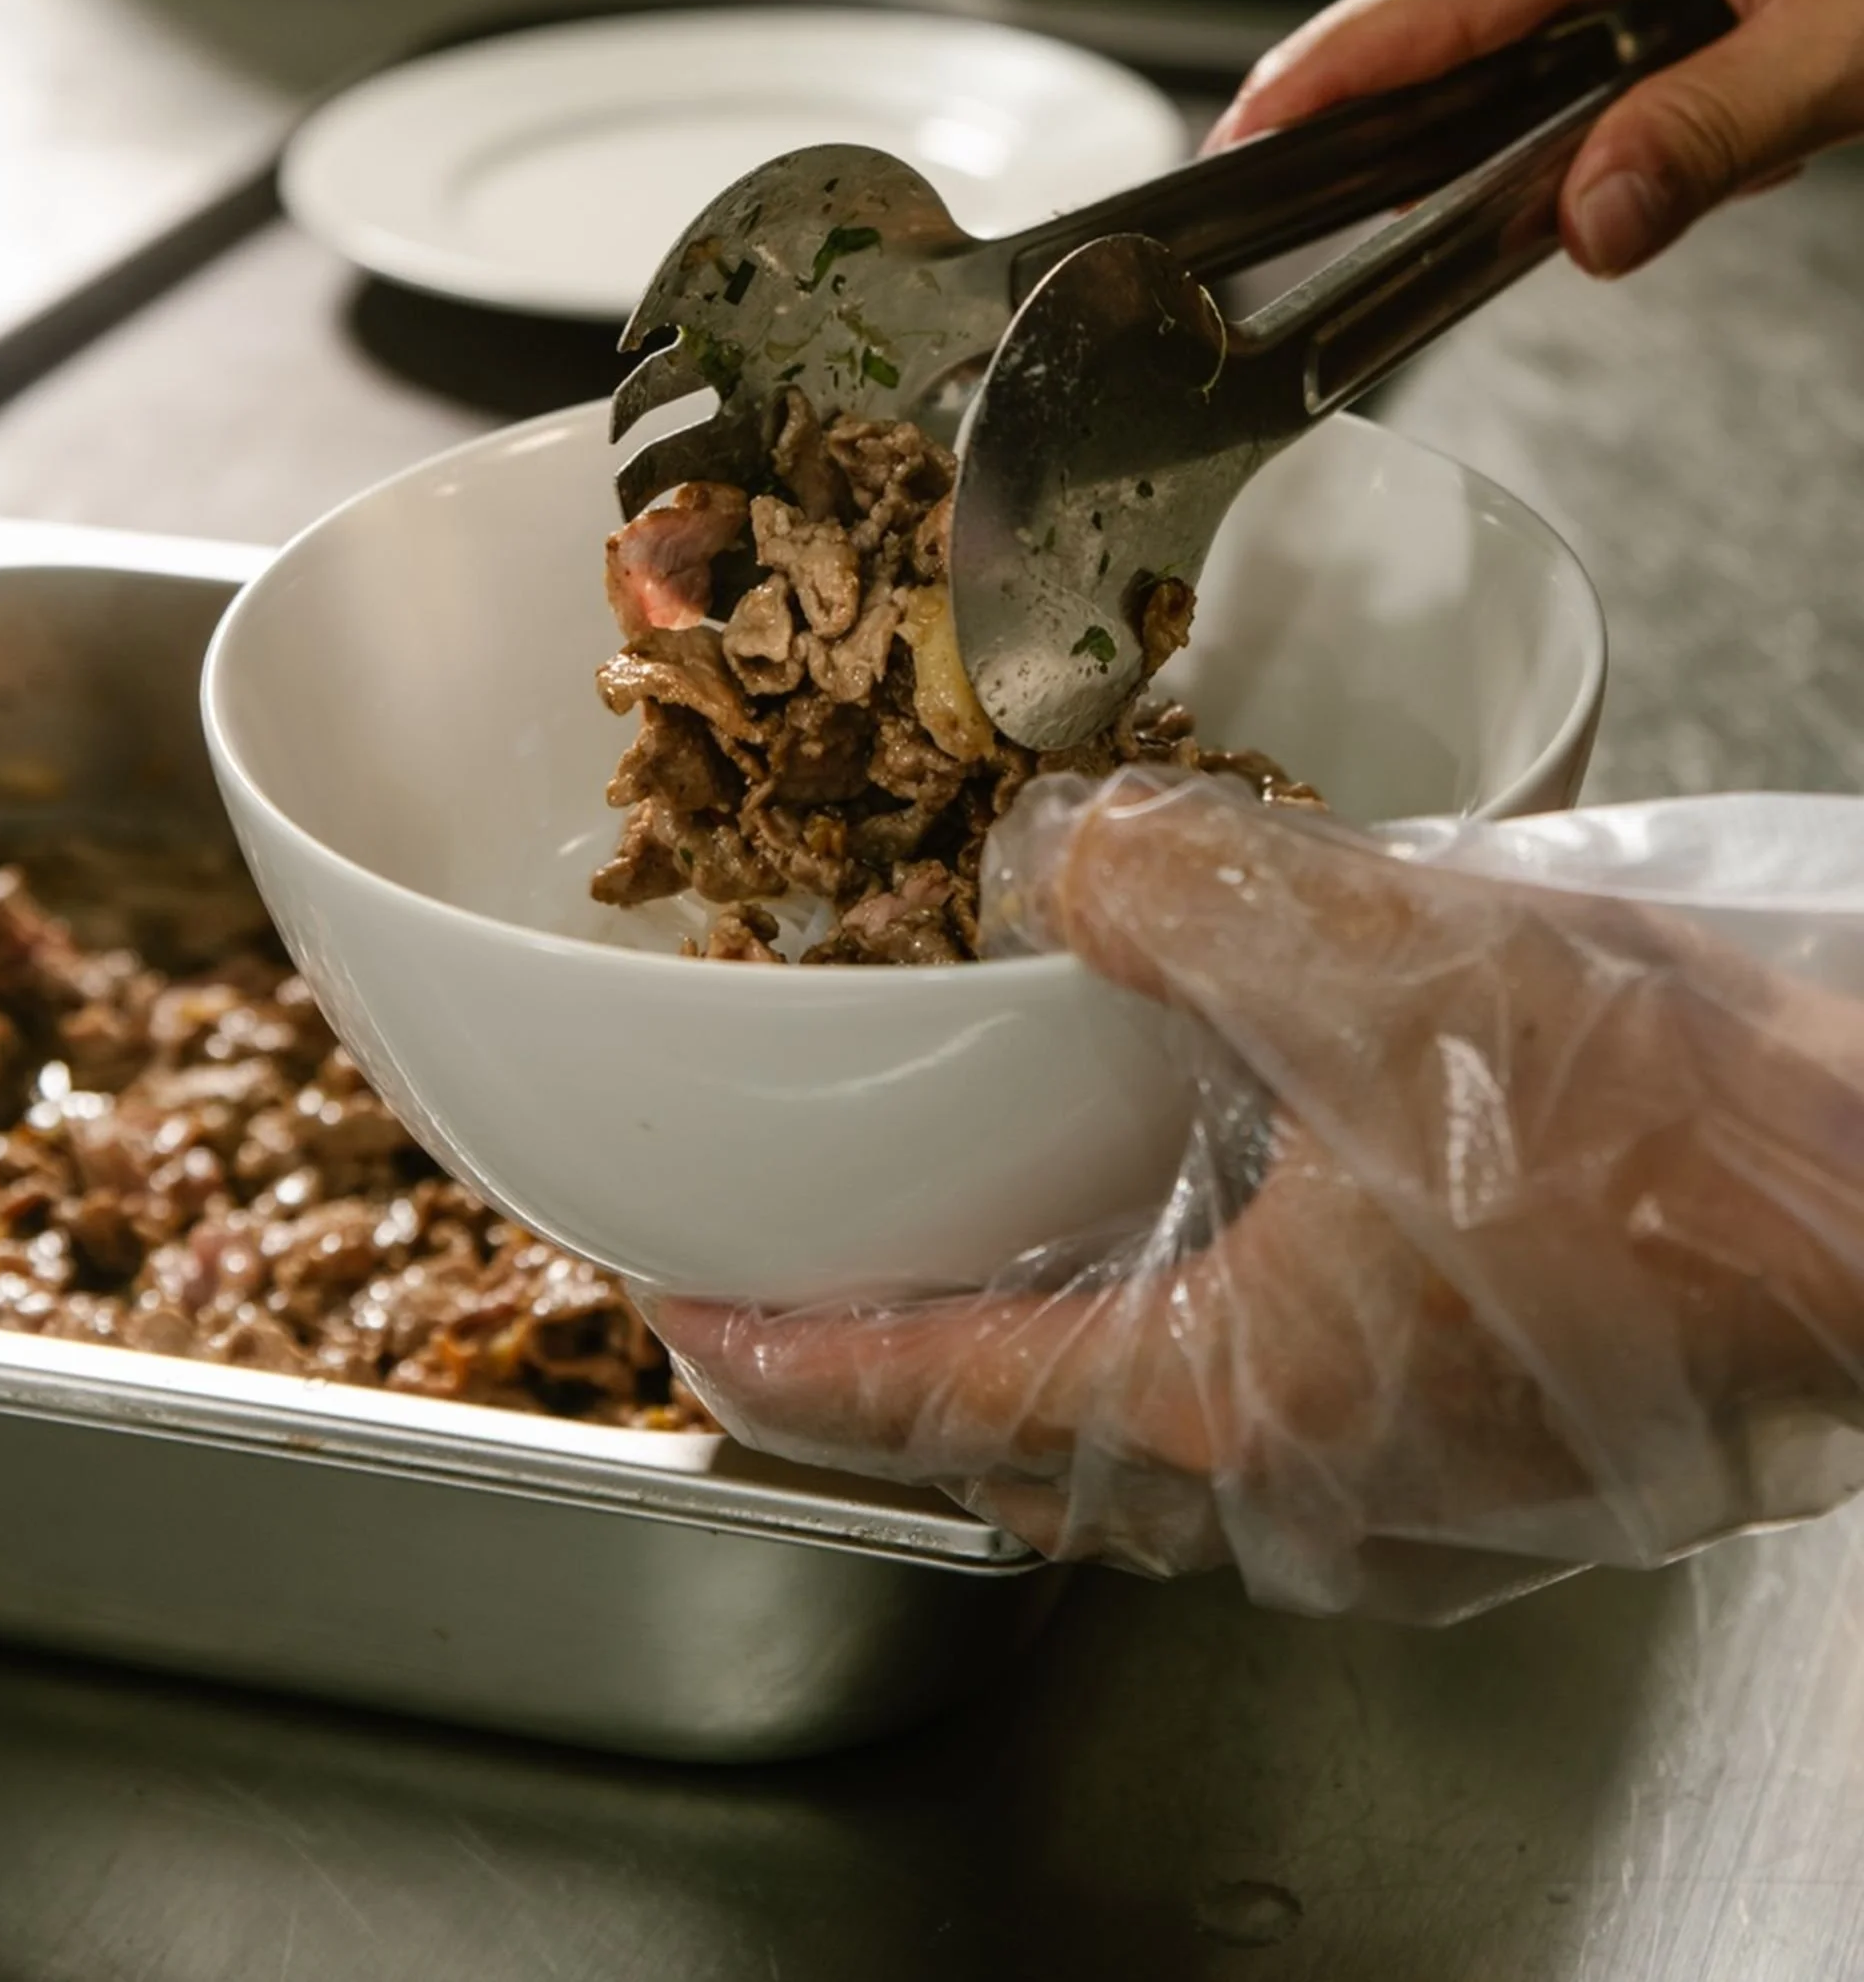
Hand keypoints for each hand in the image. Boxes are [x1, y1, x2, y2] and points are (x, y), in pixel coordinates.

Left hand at [654, 773, 1863, 1618]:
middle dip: (911, 1344)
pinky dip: (1211, 1295)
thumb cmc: (1683, 1140)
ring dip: (1066, 1316)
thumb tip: (1059, 864)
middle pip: (1037, 1435)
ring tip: (990, 1197)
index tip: (673, 1308)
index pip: (928, 1401)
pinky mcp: (1511, 1434)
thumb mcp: (1382, 957)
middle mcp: (1316, 1491)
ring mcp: (1421, 1485)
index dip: (777, 1353)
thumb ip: (1174, 892)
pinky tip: (1217, 1176)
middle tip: (813, 1249)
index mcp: (1239, 1409)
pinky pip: (1302, 1384)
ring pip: (1174, 1418)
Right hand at [1206, 0, 1863, 277]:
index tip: (1246, 132)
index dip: (1338, 66)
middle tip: (1296, 187)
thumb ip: (1711, 141)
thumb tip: (1584, 225)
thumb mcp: (1859, 50)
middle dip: (1378, 90)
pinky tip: (1543, 127)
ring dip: (1461, 91)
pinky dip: (1526, 72)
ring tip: (1416, 173)